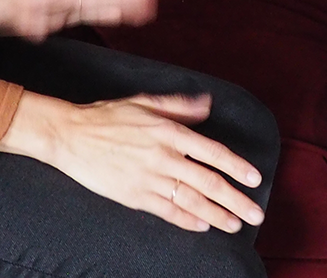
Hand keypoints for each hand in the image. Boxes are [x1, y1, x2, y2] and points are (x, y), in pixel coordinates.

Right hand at [0, 91, 264, 232]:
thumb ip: (179, 105)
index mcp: (169, 130)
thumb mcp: (145, 101)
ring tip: (235, 224)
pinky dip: (187, 220)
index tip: (254, 178)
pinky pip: (167, 211)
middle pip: (208, 181)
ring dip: (217, 214)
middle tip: (255, 212)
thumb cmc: (107, 115)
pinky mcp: (134, 195)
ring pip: (191, 200)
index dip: (236, 166)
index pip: (212, 151)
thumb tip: (207, 104)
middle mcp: (163, 155)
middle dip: (235, 199)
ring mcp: (149, 178)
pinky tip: (203, 226)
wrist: (71, 135)